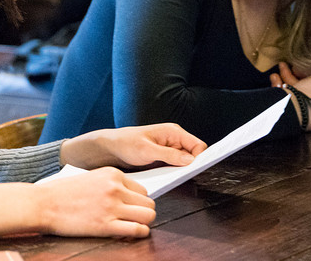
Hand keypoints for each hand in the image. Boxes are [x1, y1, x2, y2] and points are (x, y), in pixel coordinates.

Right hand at [34, 166, 156, 237]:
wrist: (43, 204)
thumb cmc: (63, 192)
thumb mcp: (91, 178)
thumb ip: (111, 184)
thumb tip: (128, 197)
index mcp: (113, 174)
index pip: (142, 189)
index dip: (137, 201)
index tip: (130, 208)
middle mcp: (115, 188)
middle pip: (148, 202)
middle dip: (143, 212)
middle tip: (133, 219)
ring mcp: (112, 207)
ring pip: (148, 215)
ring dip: (144, 222)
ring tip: (133, 226)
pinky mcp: (106, 225)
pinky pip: (138, 230)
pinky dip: (139, 233)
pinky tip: (129, 234)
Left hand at [61, 123, 207, 169]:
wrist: (110, 149)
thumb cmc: (126, 143)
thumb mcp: (147, 150)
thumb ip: (170, 155)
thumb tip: (191, 160)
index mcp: (174, 132)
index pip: (198, 145)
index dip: (200, 158)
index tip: (196, 170)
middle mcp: (174, 140)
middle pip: (193, 155)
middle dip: (191, 166)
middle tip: (183, 176)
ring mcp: (169, 150)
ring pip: (184, 162)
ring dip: (181, 171)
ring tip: (173, 177)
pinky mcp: (163, 159)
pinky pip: (174, 167)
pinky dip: (173, 173)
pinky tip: (167, 178)